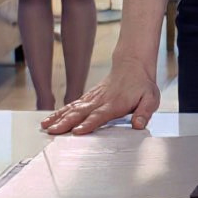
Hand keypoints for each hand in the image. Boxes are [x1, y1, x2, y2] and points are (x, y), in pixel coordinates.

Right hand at [40, 56, 159, 134]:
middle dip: (67, 123)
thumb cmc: (142, 85)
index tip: (78, 131)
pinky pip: (72, 104)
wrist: (134, 65)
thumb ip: (145, 112)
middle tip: (54, 132)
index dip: (89, 123)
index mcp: (115, 104)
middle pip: (82, 112)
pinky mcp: (88, 97)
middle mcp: (101, 101)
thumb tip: (138, 125)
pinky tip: (48, 120)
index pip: (100, 115)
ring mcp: (93, 98)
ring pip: (73, 108)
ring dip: (59, 118)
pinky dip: (59, 112)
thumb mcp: (151, 98)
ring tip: (46, 127)